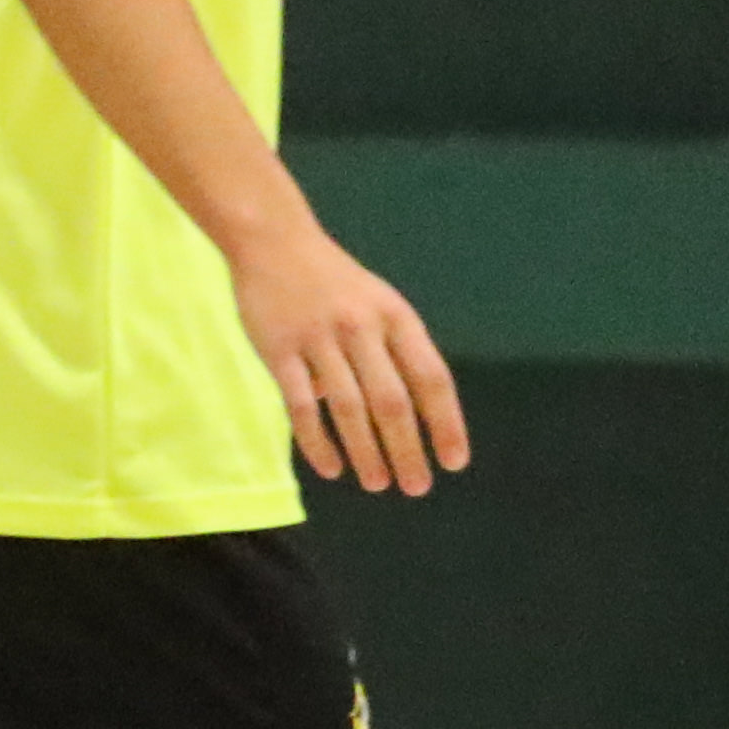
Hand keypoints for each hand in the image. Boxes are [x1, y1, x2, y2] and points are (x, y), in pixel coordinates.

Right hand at [229, 217, 467, 495]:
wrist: (274, 242)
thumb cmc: (334, 281)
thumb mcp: (379, 303)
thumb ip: (395, 352)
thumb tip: (407, 415)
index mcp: (396, 317)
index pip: (431, 378)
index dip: (446, 423)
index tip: (454, 462)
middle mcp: (362, 328)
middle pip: (392, 401)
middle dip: (407, 450)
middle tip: (416, 487)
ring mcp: (319, 339)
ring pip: (349, 408)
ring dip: (367, 452)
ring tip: (377, 484)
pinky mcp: (279, 350)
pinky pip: (302, 406)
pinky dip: (318, 442)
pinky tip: (331, 468)